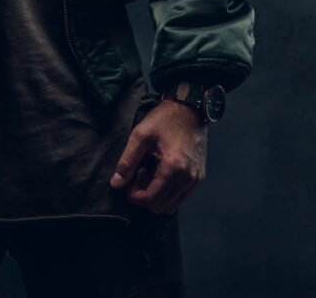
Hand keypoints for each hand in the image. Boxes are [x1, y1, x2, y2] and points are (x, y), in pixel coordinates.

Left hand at [109, 99, 207, 214]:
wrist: (189, 109)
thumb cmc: (164, 119)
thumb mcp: (140, 135)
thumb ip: (127, 162)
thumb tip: (116, 184)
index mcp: (173, 168)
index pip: (151, 200)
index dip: (135, 195)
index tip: (131, 178)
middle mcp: (188, 178)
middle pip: (160, 207)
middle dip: (145, 195)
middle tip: (140, 173)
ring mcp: (196, 179)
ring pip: (171, 206)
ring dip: (157, 195)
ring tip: (151, 172)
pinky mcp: (199, 177)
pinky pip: (181, 198)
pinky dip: (168, 192)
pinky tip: (162, 173)